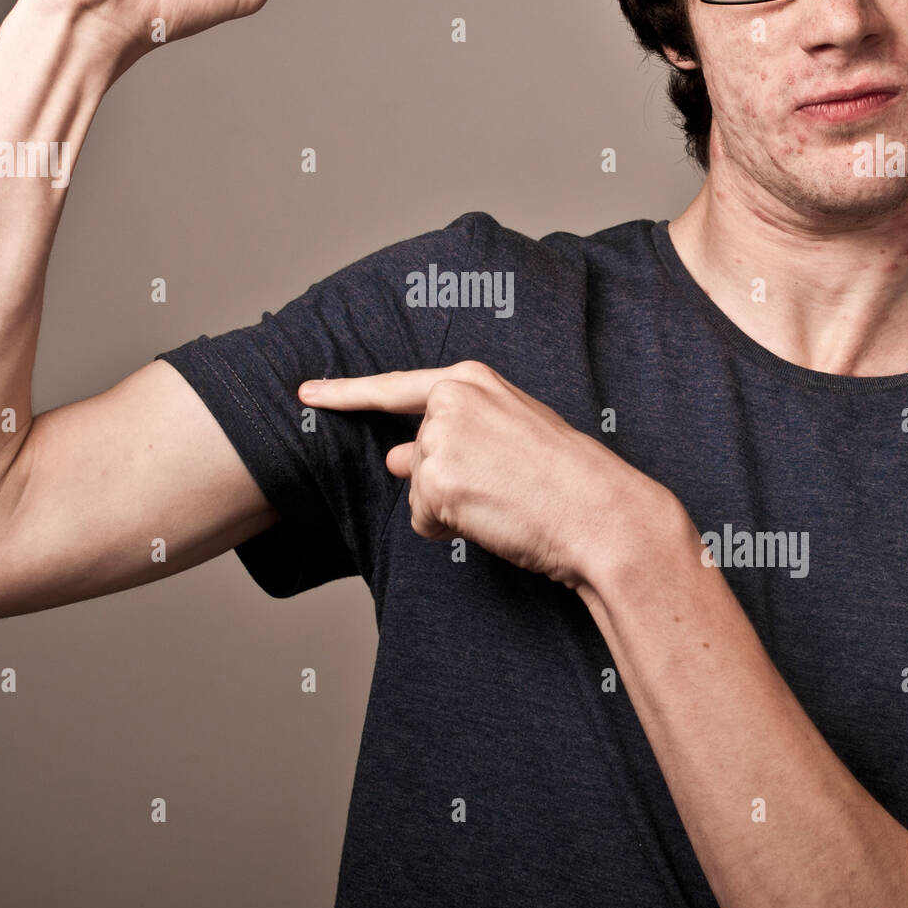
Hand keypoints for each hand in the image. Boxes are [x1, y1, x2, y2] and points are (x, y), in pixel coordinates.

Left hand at [297, 360, 680, 592]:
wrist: (599, 511)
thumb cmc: (565, 475)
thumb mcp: (507, 434)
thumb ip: (453, 434)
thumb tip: (393, 457)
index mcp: (470, 378)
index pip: (394, 388)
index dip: (345, 393)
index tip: (308, 393)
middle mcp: (449, 401)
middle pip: (413, 455)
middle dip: (444, 482)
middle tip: (502, 486)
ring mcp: (440, 441)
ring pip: (417, 490)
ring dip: (450, 508)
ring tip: (502, 501)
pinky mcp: (436, 483)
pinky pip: (423, 520)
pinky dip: (449, 529)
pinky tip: (491, 518)